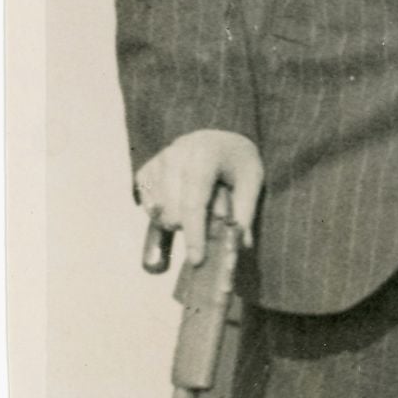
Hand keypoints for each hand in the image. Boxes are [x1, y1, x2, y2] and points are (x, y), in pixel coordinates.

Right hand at [135, 129, 262, 266]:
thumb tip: (239, 247)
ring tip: (199, 205)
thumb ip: (245, 211)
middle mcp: (175, 155)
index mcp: (204, 155)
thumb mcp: (252, 180)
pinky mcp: (146, 169)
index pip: (194, 203)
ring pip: (158, 213)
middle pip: (173, 213)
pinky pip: (148, 207)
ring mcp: (157, 161)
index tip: (197, 260)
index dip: (194, 235)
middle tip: (212, 215)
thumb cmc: (238, 160)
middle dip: (191, 226)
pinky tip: (181, 202)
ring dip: (177, 220)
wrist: (219, 137)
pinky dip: (164, 213)